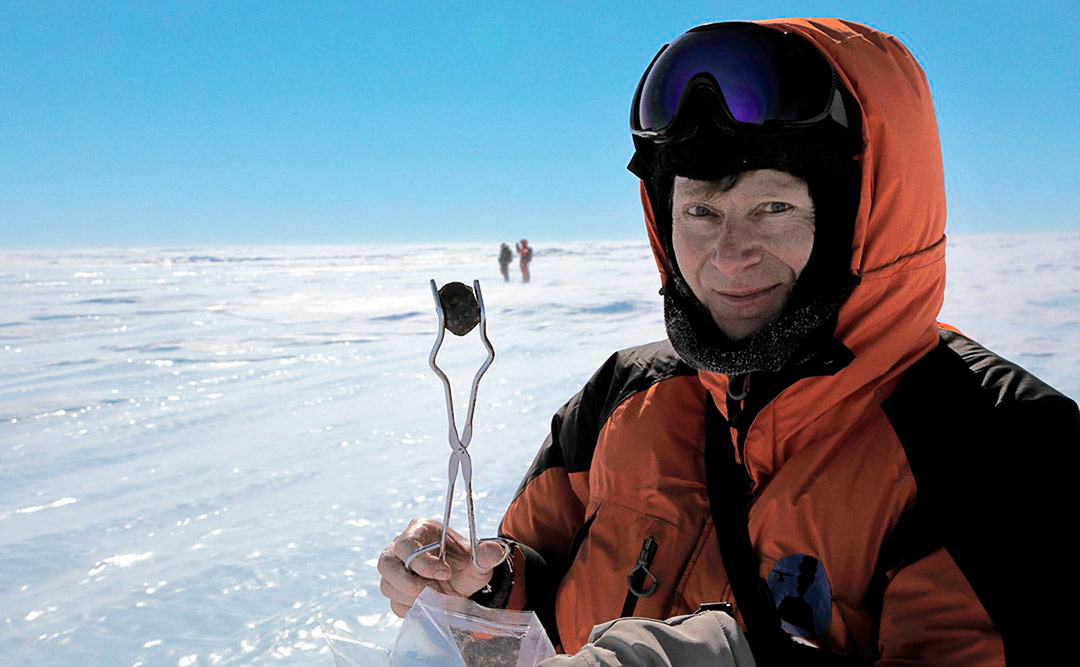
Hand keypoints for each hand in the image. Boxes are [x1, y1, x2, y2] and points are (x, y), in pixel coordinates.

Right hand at [377, 517, 507, 616]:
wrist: (461, 584)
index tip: (446, 573)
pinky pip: (394, 604)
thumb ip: (486, 554)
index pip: (407, 545)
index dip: (423, 562)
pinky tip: (429, 604)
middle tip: (434, 591)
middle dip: (410, 583)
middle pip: (386, 564)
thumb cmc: (465, 564)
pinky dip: (412, 608)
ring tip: (437, 596)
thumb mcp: (477, 560)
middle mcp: (399, 548)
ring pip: (388, 586)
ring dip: (412, 596)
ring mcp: (393, 570)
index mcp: (419, 530)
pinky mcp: (394, 591)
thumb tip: (496, 551)